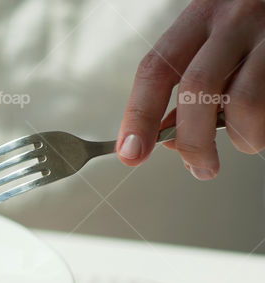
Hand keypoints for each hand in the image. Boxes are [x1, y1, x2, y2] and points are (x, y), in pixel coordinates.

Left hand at [116, 0, 264, 179]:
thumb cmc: (251, 23)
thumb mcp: (212, 39)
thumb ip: (188, 80)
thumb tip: (167, 136)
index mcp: (200, 17)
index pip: (156, 70)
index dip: (138, 116)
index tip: (131, 152)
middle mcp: (234, 20)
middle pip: (197, 88)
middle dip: (192, 141)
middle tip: (200, 167)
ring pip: (244, 102)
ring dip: (241, 136)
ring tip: (246, 141)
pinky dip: (263, 126)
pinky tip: (262, 122)